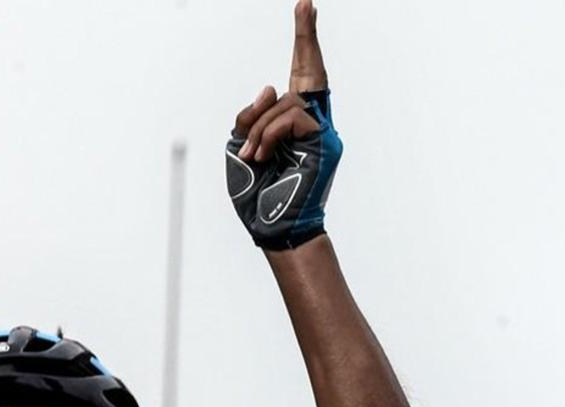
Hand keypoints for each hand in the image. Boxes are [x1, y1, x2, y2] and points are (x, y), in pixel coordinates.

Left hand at [224, 0, 340, 250]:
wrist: (270, 226)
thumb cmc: (254, 192)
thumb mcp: (239, 145)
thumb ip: (251, 115)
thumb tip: (273, 85)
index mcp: (290, 123)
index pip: (299, 76)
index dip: (303, 43)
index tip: (305, 9)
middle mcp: (311, 123)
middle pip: (307, 73)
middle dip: (305, 37)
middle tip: (305, 2)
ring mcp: (321, 132)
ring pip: (286, 101)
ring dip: (260, 128)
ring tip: (254, 156)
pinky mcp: (324, 142)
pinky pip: (291, 117)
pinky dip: (270, 134)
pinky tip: (263, 155)